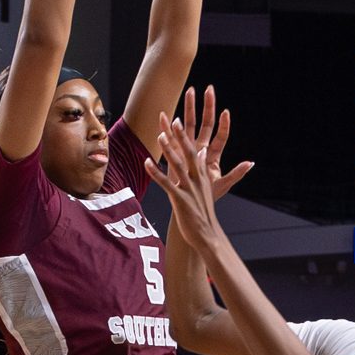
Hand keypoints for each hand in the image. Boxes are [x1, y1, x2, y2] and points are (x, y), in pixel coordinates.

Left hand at [146, 96, 252, 244]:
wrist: (208, 236)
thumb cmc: (203, 215)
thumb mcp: (207, 190)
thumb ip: (204, 171)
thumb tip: (205, 154)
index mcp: (204, 176)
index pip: (195, 151)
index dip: (186, 136)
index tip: (179, 120)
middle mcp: (198, 180)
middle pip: (189, 153)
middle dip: (181, 136)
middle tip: (174, 118)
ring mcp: (189, 189)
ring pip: (178, 165)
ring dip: (169, 149)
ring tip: (160, 135)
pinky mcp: (180, 200)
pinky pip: (166, 184)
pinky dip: (156, 172)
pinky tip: (146, 162)